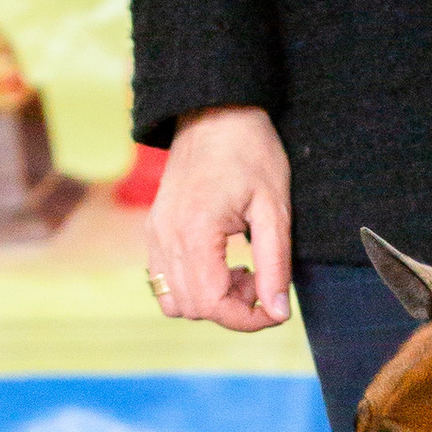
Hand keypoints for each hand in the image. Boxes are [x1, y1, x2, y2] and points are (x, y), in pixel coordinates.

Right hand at [146, 106, 290, 331]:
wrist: (215, 112)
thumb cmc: (250, 151)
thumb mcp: (274, 208)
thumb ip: (275, 264)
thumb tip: (277, 312)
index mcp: (195, 232)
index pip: (211, 304)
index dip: (246, 319)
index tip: (273, 311)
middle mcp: (165, 237)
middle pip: (191, 308)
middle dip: (231, 308)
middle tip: (261, 280)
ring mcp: (155, 233)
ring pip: (173, 299)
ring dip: (210, 299)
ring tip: (241, 270)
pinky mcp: (154, 228)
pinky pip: (164, 278)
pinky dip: (192, 284)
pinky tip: (221, 260)